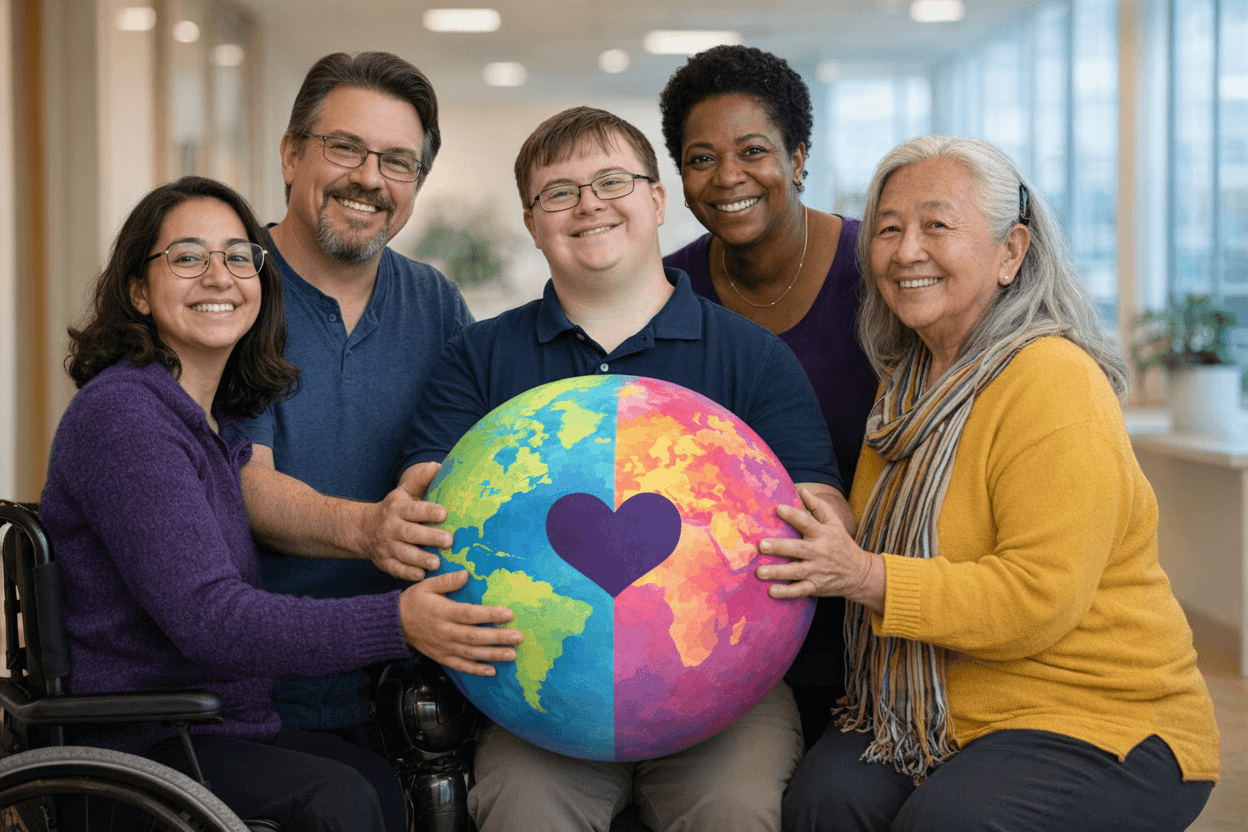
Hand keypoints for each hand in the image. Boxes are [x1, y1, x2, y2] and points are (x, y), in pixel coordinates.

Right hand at [359, 463, 453, 580]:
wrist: (365, 529)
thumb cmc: (396, 509)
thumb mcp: (405, 492)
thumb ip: (421, 481)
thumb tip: (438, 465)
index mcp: (398, 508)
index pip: (414, 510)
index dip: (428, 511)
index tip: (444, 513)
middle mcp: (391, 527)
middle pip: (410, 533)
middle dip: (429, 537)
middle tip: (448, 541)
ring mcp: (387, 546)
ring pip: (403, 553)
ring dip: (420, 559)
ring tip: (436, 562)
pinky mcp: (385, 562)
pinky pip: (396, 569)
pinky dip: (408, 573)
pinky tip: (422, 575)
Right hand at [399, 570, 521, 675]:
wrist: (394, 624)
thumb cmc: (414, 602)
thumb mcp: (427, 586)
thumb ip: (447, 581)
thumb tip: (465, 574)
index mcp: (443, 612)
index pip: (470, 614)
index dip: (490, 615)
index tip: (509, 614)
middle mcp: (445, 632)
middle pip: (475, 637)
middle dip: (498, 638)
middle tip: (518, 637)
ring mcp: (444, 647)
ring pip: (471, 653)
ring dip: (493, 655)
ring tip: (512, 654)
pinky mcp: (442, 657)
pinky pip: (460, 666)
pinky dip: (476, 670)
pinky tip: (492, 670)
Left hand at [757, 487, 884, 612]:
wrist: (860, 573)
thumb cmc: (841, 543)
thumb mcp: (834, 523)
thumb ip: (817, 506)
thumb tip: (801, 489)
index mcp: (822, 534)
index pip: (807, 522)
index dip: (793, 515)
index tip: (778, 509)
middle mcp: (819, 552)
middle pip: (798, 549)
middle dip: (780, 547)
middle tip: (761, 545)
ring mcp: (817, 571)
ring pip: (796, 571)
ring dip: (777, 572)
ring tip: (759, 572)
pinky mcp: (816, 586)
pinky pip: (800, 590)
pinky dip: (786, 592)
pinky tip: (771, 591)